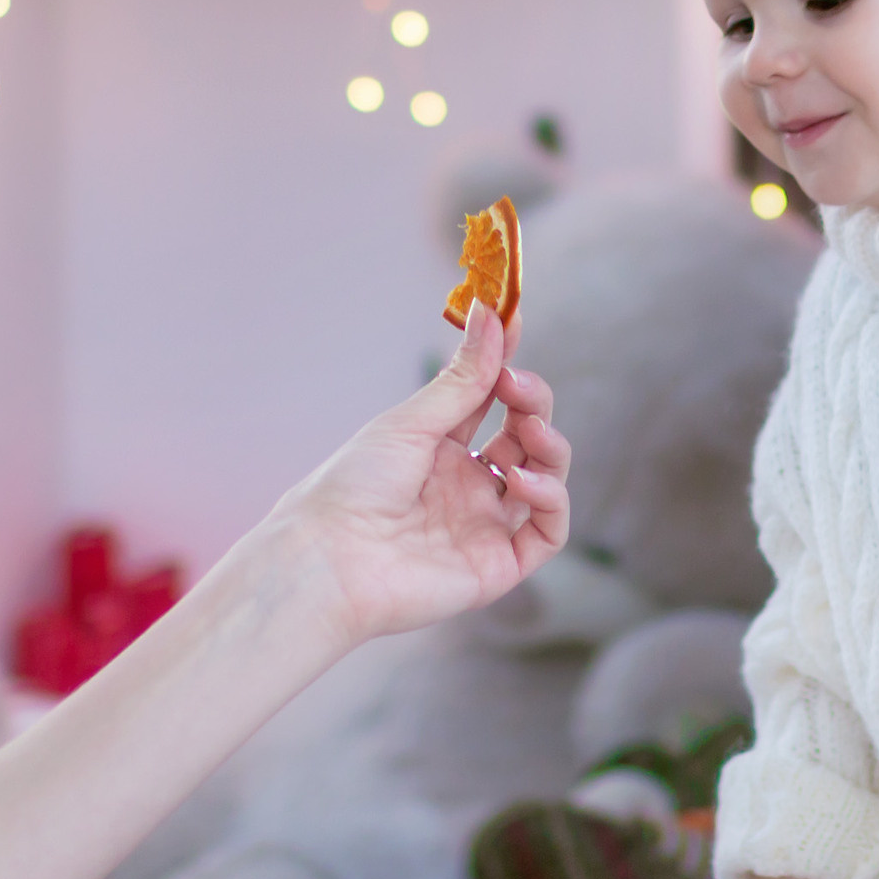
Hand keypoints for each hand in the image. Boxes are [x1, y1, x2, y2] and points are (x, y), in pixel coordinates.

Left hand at [250, 299, 573, 652]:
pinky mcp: (498, 565)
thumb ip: (464, 378)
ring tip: (530, 432)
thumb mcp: (412, 423)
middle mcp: (466, 487)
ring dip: (551, 448)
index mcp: (439, 451)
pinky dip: (550, 500)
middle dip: (533, 406)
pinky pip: (547, 531)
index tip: (514, 323)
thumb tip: (491, 313)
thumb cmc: (352, 488)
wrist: (328, 561)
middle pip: (526, 438)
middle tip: (517, 387)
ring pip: (545, 480)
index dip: (508, 367)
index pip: (491, 402)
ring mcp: (484, 526)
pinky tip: (521, 480)